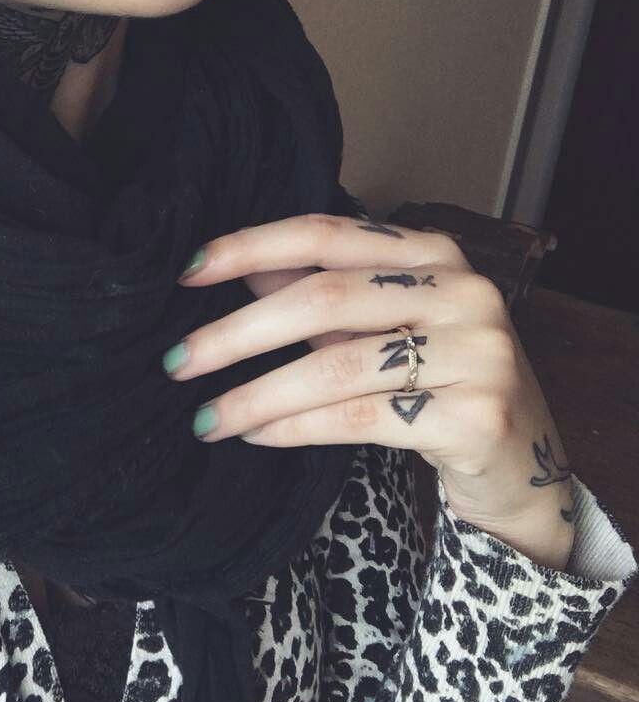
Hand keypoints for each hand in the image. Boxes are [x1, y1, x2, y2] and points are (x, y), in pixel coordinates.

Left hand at [166, 214, 575, 559]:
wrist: (523, 467)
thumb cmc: (439, 386)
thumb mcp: (378, 329)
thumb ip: (317, 295)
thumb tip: (234, 269)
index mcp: (433, 254)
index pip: (324, 233)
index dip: (250, 246)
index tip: (187, 273)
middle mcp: (462, 290)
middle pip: (323, 297)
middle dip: (237, 332)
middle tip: (178, 362)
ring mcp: (477, 351)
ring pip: (337, 365)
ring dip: (257, 394)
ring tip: (206, 417)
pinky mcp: (477, 416)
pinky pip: (362, 418)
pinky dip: (297, 426)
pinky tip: (257, 436)